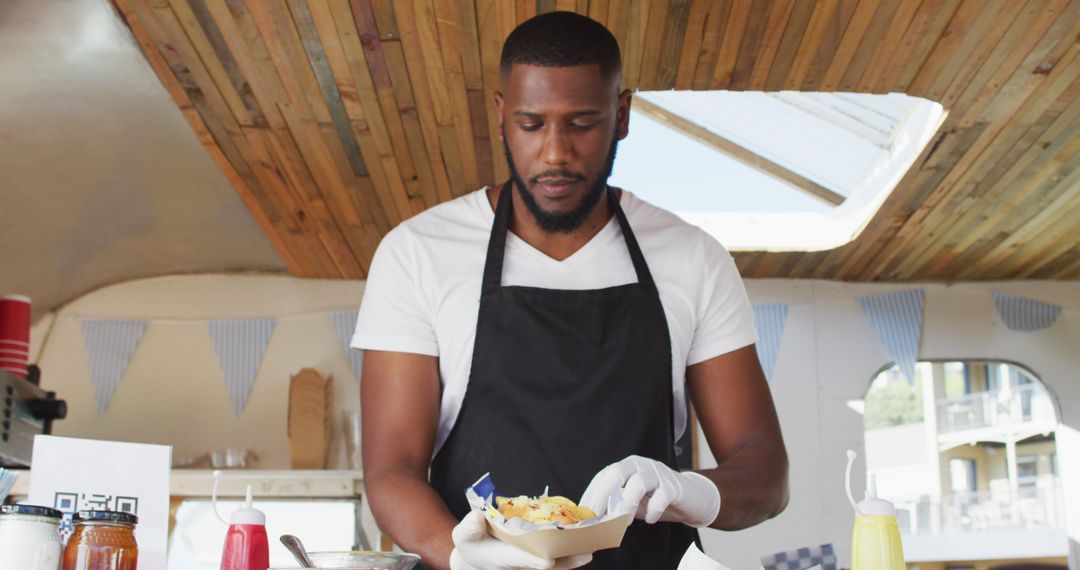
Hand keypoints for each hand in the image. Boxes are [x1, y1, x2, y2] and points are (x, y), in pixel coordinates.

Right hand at [449, 510, 592, 569]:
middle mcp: (521, 562)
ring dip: (573, 557)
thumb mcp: (463, 535)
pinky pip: (558, 556)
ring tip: (592, 549)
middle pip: (546, 563)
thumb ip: (469, 526)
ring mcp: (531, 560)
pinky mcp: (537, 555)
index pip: (521, 560)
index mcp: (503, 557)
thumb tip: (478, 516)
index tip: (547, 560)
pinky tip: (587, 542)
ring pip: (556, 562)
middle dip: (565, 560)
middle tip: (586, 554)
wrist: (475, 558)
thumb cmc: (470, 544)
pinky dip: (571, 551)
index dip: (534, 561)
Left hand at [580, 455, 719, 527]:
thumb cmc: (655, 499)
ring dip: (627, 504)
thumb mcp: (632, 501)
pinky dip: (655, 509)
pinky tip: (651, 520)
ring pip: (639, 483)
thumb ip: (615, 506)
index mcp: (626, 467)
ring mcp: (658, 473)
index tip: (584, 512)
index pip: (604, 475)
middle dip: (604, 494)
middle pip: (617, 473)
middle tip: (597, 516)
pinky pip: (662, 495)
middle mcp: (640, 465)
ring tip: (623, 522)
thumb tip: (594, 522)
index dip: (592, 493)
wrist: (689, 497)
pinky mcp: (674, 485)